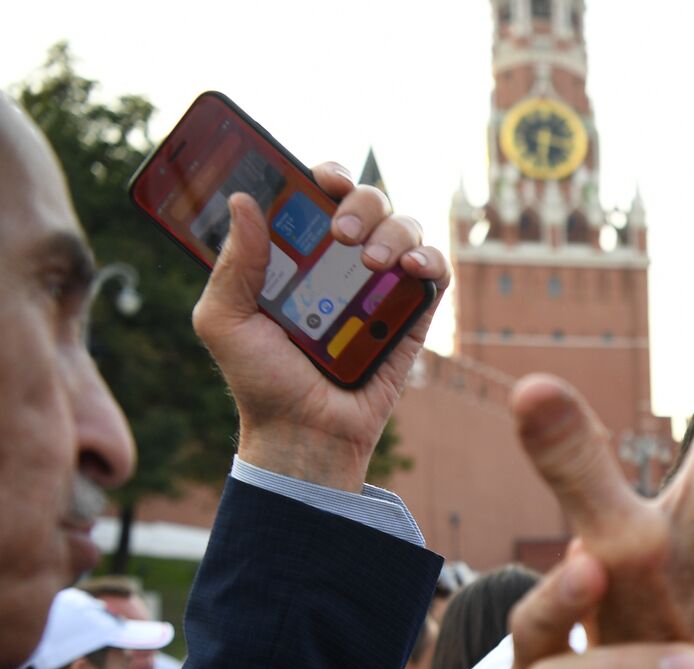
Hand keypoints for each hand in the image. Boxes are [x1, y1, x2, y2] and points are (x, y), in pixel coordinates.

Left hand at [192, 163, 449, 490]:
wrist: (306, 432)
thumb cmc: (262, 381)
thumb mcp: (224, 320)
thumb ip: (233, 262)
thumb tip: (243, 200)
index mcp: (298, 256)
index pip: (318, 196)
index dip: (325, 176)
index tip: (320, 179)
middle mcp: (342, 263)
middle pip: (368, 201)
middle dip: (360, 203)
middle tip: (341, 234)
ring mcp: (381, 286)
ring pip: (405, 227)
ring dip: (392, 232)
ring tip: (371, 263)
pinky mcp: (413, 314)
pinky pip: (435, 270)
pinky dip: (429, 258)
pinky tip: (408, 269)